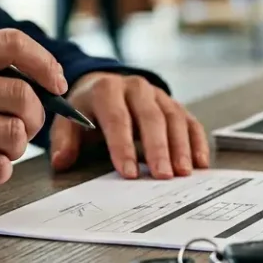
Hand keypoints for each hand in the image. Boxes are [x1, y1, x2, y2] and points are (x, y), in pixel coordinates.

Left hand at [49, 73, 209, 178]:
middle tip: (163, 176)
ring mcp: (158, 95)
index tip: (128, 173)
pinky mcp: (174, 104)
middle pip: (151, 117)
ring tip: (183, 172)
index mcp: (107, 90)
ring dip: (181, 146)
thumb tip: (62, 161)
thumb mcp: (69, 121)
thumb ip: (65, 140)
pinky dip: (197, 141)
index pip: (117, 118)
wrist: (105, 87)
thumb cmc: (88, 110)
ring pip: (174, 118)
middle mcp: (135, 87)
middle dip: (158, 149)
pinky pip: (189, 121)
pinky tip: (200, 162)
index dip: (123, 146)